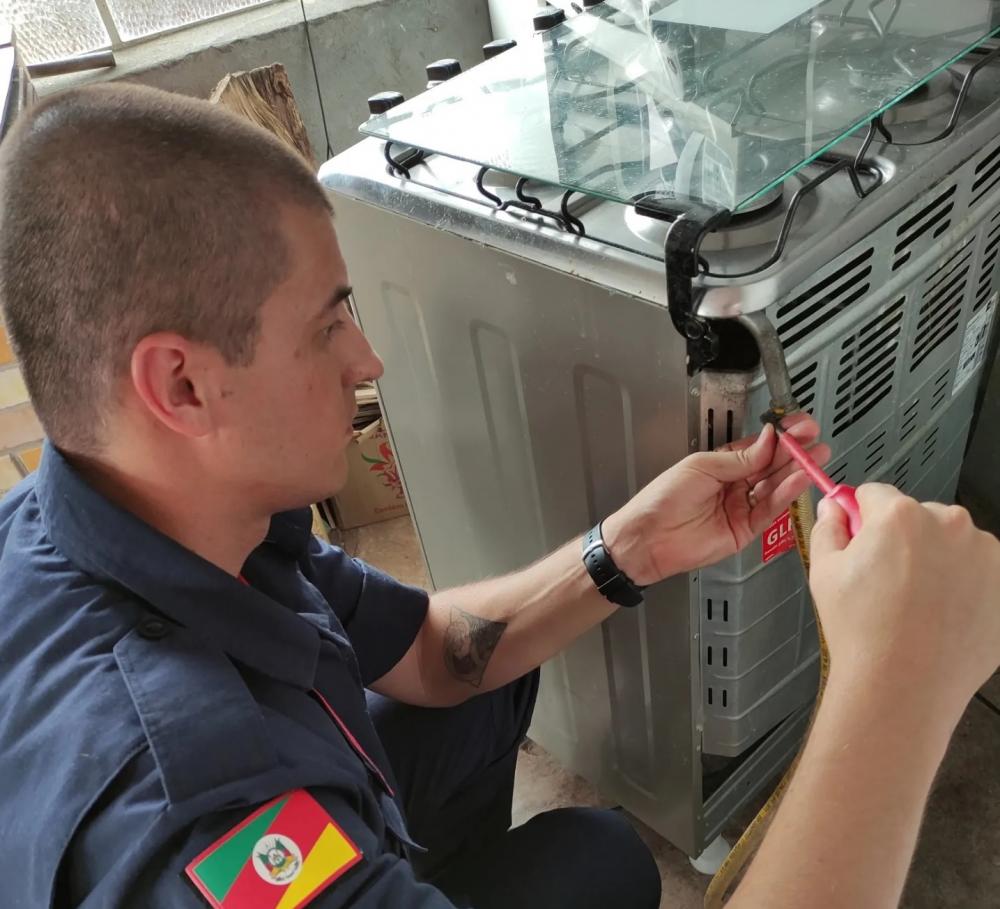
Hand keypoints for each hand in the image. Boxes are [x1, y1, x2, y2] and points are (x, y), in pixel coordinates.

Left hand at [603, 414, 829, 583]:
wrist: (648, 537)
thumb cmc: (662, 499)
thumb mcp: (702, 467)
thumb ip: (739, 457)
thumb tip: (768, 440)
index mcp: (720, 464)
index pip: (757, 447)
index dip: (779, 436)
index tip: (798, 425)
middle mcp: (733, 484)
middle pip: (771, 465)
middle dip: (794, 451)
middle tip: (814, 438)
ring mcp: (740, 507)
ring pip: (775, 486)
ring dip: (796, 471)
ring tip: (816, 456)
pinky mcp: (745, 529)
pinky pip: (770, 509)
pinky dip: (786, 493)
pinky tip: (799, 479)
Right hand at [811, 484, 999, 715]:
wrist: (904, 685)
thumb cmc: (863, 632)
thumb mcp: (823, 573)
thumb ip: (828, 528)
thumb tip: (834, 508)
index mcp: (900, 515)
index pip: (875, 494)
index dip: (861, 517)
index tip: (859, 538)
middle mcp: (949, 525)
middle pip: (918, 516)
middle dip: (902, 539)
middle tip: (886, 580)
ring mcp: (985, 555)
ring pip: (952, 543)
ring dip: (937, 560)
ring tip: (916, 602)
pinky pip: (979, 572)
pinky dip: (963, 586)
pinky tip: (941, 614)